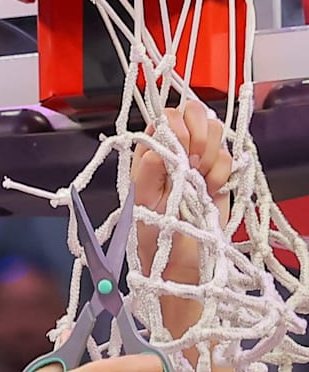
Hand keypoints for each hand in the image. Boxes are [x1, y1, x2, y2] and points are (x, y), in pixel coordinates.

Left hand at [132, 101, 231, 281]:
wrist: (180, 258)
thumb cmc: (153, 231)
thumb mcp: (142, 203)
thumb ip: (148, 174)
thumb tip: (156, 152)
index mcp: (150, 151)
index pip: (165, 117)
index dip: (177, 126)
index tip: (180, 149)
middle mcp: (175, 149)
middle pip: (193, 113)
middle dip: (198, 135)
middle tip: (192, 163)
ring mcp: (198, 158)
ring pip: (215, 129)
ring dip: (209, 153)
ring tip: (199, 178)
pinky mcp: (219, 171)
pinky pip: (228, 156)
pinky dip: (222, 171)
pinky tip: (210, 188)